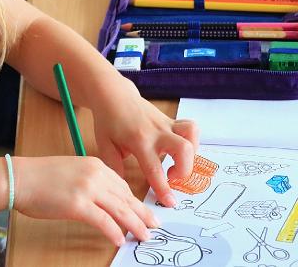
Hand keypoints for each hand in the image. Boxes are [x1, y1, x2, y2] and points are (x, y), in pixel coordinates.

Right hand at [12, 155, 158, 245]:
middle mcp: (95, 174)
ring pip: (120, 209)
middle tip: (154, 225)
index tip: (143, 210)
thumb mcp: (71, 171)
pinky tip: (119, 240)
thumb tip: (103, 200)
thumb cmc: (40, 177)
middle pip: (125, 197)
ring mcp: (87, 189)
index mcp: (94, 165)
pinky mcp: (77, 204)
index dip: (134, 201)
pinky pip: (103, 221)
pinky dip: (113, 231)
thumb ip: (90, 181)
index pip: (122, 185)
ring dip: (135, 225)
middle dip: (142, 213)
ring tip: (144, 236)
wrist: (19, 177)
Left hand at [87, 77, 199, 207]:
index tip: (170, 203)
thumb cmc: (108, 120)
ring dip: (191, 155)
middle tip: (171, 178)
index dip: (164, 189)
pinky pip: (190, 128)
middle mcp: (157, 132)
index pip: (155, 169)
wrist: (113, 93)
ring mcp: (166, 124)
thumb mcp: (105, 145)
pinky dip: (191, 141)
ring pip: (192, 135)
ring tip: (177, 163)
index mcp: (139, 140)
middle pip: (184, 150)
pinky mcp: (171, 120)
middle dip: (184, 171)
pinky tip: (179, 151)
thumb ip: (115, 168)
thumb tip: (124, 190)